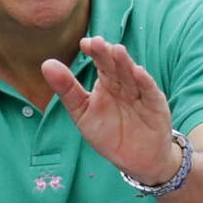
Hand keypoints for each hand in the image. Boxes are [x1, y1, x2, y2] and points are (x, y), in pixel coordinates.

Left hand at [41, 36, 180, 183]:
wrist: (137, 160)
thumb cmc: (109, 134)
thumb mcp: (83, 113)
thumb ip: (67, 90)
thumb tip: (46, 63)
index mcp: (107, 83)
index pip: (100, 63)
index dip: (94, 52)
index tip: (84, 43)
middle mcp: (124, 84)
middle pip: (115, 66)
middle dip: (107, 54)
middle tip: (97, 42)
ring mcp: (141, 94)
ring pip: (132, 76)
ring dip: (125, 64)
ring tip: (117, 50)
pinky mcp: (155, 106)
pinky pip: (149, 92)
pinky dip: (145, 83)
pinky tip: (138, 72)